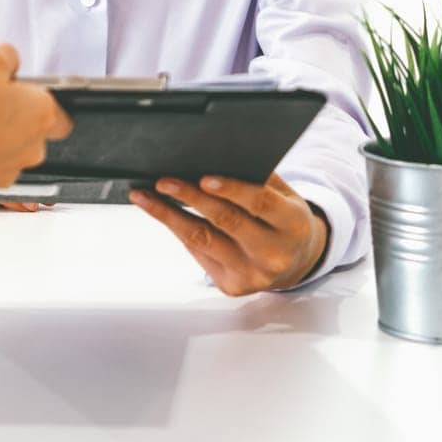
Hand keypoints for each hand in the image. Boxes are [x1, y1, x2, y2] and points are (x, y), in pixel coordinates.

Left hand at [129, 173, 328, 294]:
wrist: (296, 262)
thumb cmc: (283, 219)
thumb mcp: (284, 196)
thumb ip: (258, 178)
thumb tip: (213, 156)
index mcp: (293, 226)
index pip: (261, 203)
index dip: (231, 189)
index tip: (203, 177)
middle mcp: (275, 254)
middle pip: (227, 222)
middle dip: (191, 199)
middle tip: (164, 182)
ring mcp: (253, 275)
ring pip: (203, 240)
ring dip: (169, 216)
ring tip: (145, 197)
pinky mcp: (233, 286)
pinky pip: (198, 253)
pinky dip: (178, 230)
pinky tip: (161, 214)